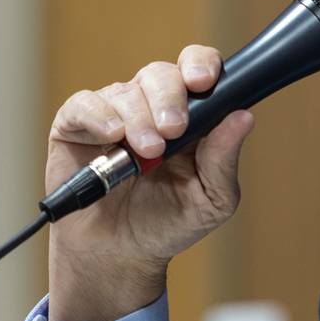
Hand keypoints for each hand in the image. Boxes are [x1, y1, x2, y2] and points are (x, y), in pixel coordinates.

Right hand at [45, 45, 255, 320]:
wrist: (120, 256)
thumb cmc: (168, 222)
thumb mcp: (211, 199)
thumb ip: (224, 159)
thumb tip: (244, 117)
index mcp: (189, 114)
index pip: (196, 68)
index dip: (200, 65)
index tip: (203, 82)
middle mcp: (150, 105)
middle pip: (160, 74)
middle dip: (169, 99)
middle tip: (173, 131)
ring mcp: (112, 112)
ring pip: (126, 92)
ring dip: (139, 120)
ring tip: (145, 155)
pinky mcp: (75, 126)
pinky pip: (83, 105)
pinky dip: (98, 116)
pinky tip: (112, 136)